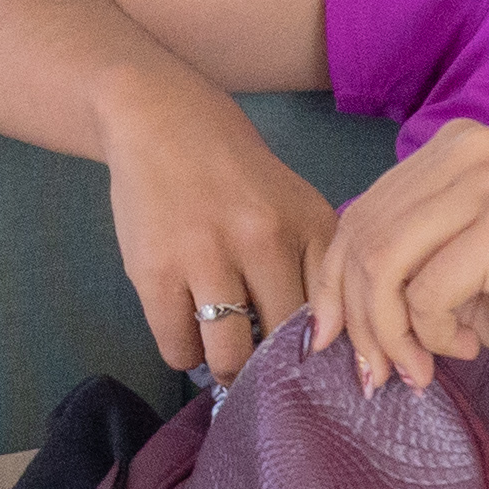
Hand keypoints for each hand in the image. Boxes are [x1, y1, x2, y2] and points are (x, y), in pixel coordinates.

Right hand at [95, 80, 335, 383]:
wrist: (161, 118)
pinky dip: (185, 354)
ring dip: (226, 370)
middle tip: (261, 370)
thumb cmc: (234, 171)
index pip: (332, 317)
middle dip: (272, 369)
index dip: (322, 355)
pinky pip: (178, 348)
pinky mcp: (156, 271)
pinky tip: (189, 333)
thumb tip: (318, 347)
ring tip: (223, 359)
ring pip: (228, 356)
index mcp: (308, 224)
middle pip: (282, 346)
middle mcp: (264, 240)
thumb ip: (315, 265)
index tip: (310, 370)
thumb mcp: (294, 204)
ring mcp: (206, 256)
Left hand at [315, 120, 488, 390]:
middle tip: (377, 373)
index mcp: (452, 147)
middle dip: (357, 319)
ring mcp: (488, 180)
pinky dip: (432, 334)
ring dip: (389, 333)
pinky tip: (467, 345)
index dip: (332, 285)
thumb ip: (404, 265)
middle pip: (362, 238)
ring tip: (417, 369)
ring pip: (382, 264)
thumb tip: (327, 309)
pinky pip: (425, 291)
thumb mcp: (463, 269)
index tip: (331, 341)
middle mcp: (465, 149)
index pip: (359, 214)